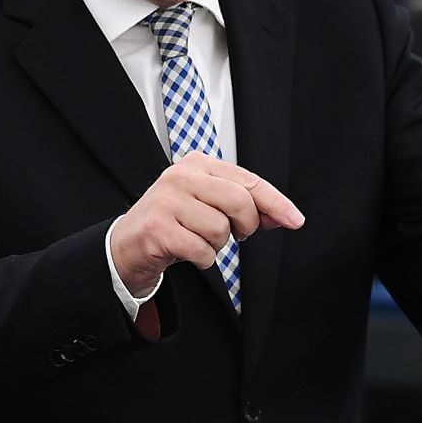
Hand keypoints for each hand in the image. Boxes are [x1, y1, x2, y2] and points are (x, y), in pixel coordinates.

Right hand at [111, 152, 303, 295]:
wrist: (127, 245)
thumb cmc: (173, 222)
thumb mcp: (209, 206)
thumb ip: (246, 207)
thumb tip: (282, 215)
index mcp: (198, 164)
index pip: (248, 181)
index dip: (275, 202)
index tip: (294, 219)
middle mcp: (181, 176)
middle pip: (239, 201)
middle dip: (246, 226)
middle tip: (236, 234)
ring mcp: (167, 200)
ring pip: (221, 228)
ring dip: (218, 245)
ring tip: (199, 239)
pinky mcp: (158, 228)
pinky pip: (202, 250)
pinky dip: (203, 258)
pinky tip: (188, 252)